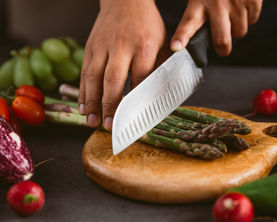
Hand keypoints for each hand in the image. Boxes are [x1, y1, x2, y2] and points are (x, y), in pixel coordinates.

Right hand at [79, 0, 167, 129]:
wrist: (125, 0)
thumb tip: (165, 93)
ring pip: (94, 76)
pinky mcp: (90, 47)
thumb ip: (162, 67)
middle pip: (114, 79)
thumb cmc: (147, 25)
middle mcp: (121, 46)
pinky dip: (82, 91)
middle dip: (110, 104)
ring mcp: (103, 47)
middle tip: (109, 125)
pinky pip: (84, 71)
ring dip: (92, 101)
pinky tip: (82, 106)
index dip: (136, 99)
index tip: (135, 118)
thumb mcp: (163, 43)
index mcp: (144, 46)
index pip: (140, 77)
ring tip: (91, 121)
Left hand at [170, 0, 262, 55]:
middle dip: (223, 49)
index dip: (182, 36)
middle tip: (222, 47)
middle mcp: (217, 3)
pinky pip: (252, 20)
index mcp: (198, 1)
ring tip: (232, 14)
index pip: (188, 23)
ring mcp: (236, 3)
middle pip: (222, 41)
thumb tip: (197, 37)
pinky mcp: (252, 0)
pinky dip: (249, 16)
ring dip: (237, 28)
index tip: (176, 47)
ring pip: (239, 32)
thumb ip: (198, 12)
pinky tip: (242, 5)